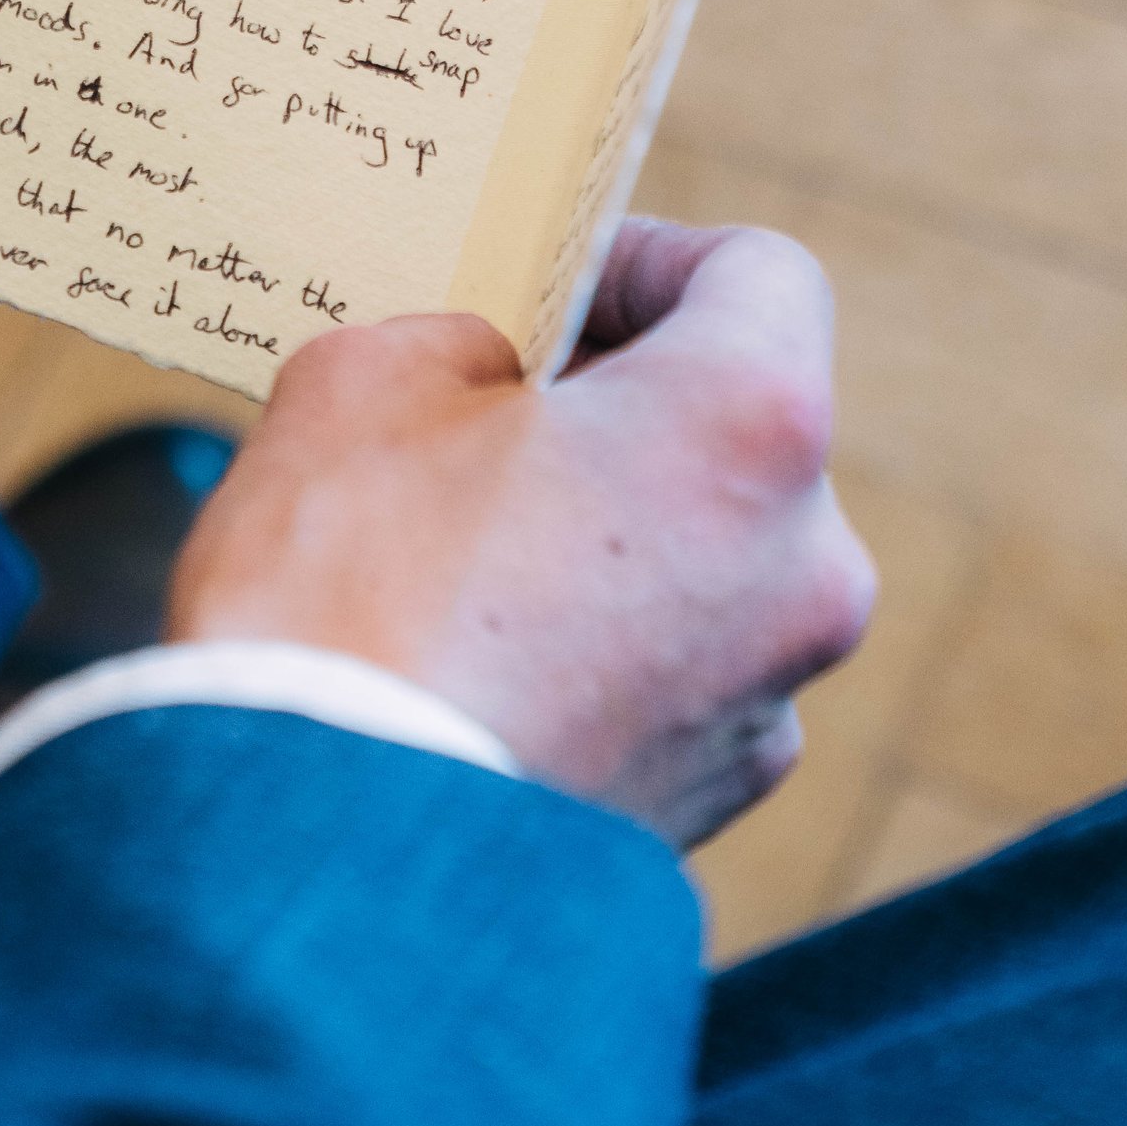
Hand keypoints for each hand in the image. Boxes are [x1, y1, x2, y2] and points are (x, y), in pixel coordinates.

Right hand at [168, 221, 874, 846]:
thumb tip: (485, 370)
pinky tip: (474, 659)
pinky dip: (598, 649)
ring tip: (458, 549)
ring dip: (608, 531)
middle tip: (479, 413)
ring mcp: (771, 699)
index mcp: (751, 427)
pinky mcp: (714, 804)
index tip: (545, 293)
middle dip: (616, 404)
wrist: (319, 867)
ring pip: (704, 558)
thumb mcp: (364, 378)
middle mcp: (806, 565)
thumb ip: (457, 337)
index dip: (645, 258)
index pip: (761, 273)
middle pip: (733, 428)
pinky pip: (673, 676)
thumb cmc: (346, 593)